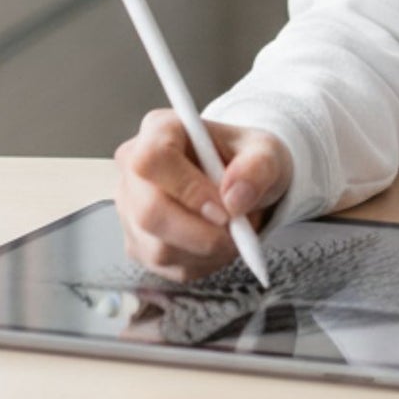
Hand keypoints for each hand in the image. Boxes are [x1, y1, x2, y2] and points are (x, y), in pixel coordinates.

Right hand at [112, 108, 291, 280]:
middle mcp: (134, 169)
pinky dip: (202, 262)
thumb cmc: (246, 160)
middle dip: (200, 233)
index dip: (187, 188)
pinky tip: (218, 243)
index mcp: (159, 130)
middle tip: (235, 232)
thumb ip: (258, 166)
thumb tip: (235, 197)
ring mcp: (131, 209)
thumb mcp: (266, 152)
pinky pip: (166, 267)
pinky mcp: (138, 243)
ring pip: (158, 247)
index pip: (152, 159)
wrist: (241, 182)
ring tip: (233, 231)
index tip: (224, 207)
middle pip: (149, 211)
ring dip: (207, 250)